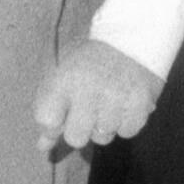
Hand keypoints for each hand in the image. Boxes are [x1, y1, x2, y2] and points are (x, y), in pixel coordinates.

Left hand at [33, 38, 160, 153]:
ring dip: (104, 124)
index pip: (47, 121)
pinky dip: (125, 122)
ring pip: (102, 137)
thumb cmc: (91, 61)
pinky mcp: (141, 104)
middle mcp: (89, 90)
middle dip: (79, 129)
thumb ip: (51, 110)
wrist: (133, 37)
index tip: (61, 116)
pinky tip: (125, 103)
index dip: (52, 124)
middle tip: (88, 111)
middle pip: (75, 137)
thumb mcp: (64, 76)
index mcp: (64, 79)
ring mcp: (116, 99)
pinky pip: (127, 132)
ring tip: (109, 100)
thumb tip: (42, 146)